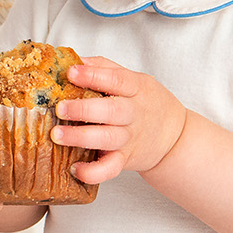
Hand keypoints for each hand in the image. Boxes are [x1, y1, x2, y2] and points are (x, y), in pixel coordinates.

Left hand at [53, 57, 189, 183]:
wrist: (175, 138)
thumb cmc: (147, 103)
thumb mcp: (135, 79)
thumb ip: (105, 68)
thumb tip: (75, 59)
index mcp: (136, 89)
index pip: (117, 80)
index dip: (93, 76)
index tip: (71, 72)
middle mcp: (133, 114)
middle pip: (111, 111)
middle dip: (83, 109)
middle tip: (60, 108)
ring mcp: (129, 139)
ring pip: (106, 139)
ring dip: (80, 137)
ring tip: (57, 134)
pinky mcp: (124, 160)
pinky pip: (110, 169)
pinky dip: (93, 172)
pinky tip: (75, 168)